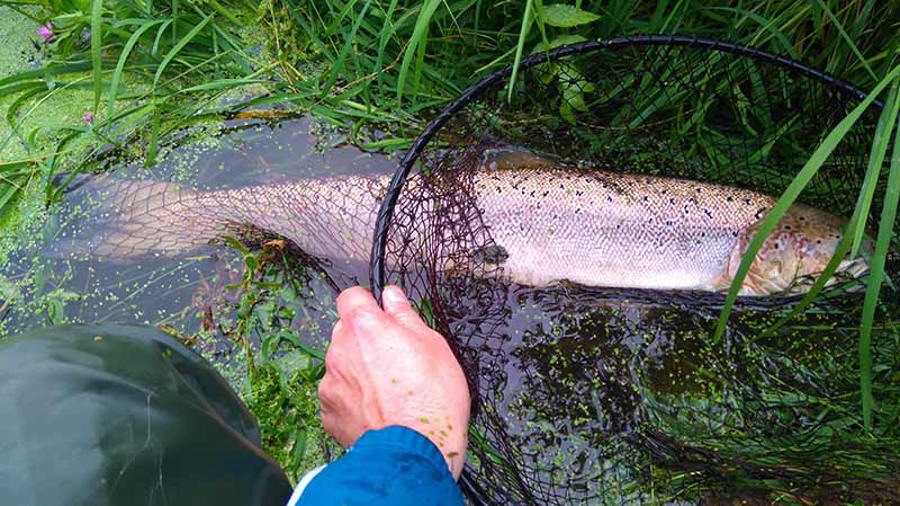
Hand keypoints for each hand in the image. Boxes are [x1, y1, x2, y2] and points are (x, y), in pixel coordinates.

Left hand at [319, 285, 470, 478]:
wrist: (416, 453)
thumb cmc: (432, 399)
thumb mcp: (433, 345)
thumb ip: (406, 316)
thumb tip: (392, 296)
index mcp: (364, 327)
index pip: (351, 297)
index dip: (367, 304)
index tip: (383, 316)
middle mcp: (339, 350)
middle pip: (345, 332)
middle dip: (364, 340)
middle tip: (395, 358)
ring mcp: (331, 383)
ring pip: (342, 366)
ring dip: (358, 371)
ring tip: (389, 392)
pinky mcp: (329, 413)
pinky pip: (339, 397)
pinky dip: (354, 401)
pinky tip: (378, 411)